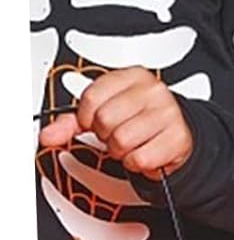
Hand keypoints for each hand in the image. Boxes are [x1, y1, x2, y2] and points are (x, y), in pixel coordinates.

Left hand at [37, 66, 193, 178]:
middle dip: (106, 134)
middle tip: (119, 132)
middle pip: (105, 119)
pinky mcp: (178, 137)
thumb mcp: (105, 111)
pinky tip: (145, 151)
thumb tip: (48, 135)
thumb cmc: (139, 119)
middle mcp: (154, 91)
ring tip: (133, 142)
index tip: (96, 121)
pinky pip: (139, 158)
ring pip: (121, 141)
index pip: (92, 96)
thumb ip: (71, 122)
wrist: (176, 132)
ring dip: (121, 150)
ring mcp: (168, 113)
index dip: (87, 117)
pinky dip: (137, 162)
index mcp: (134, 76)